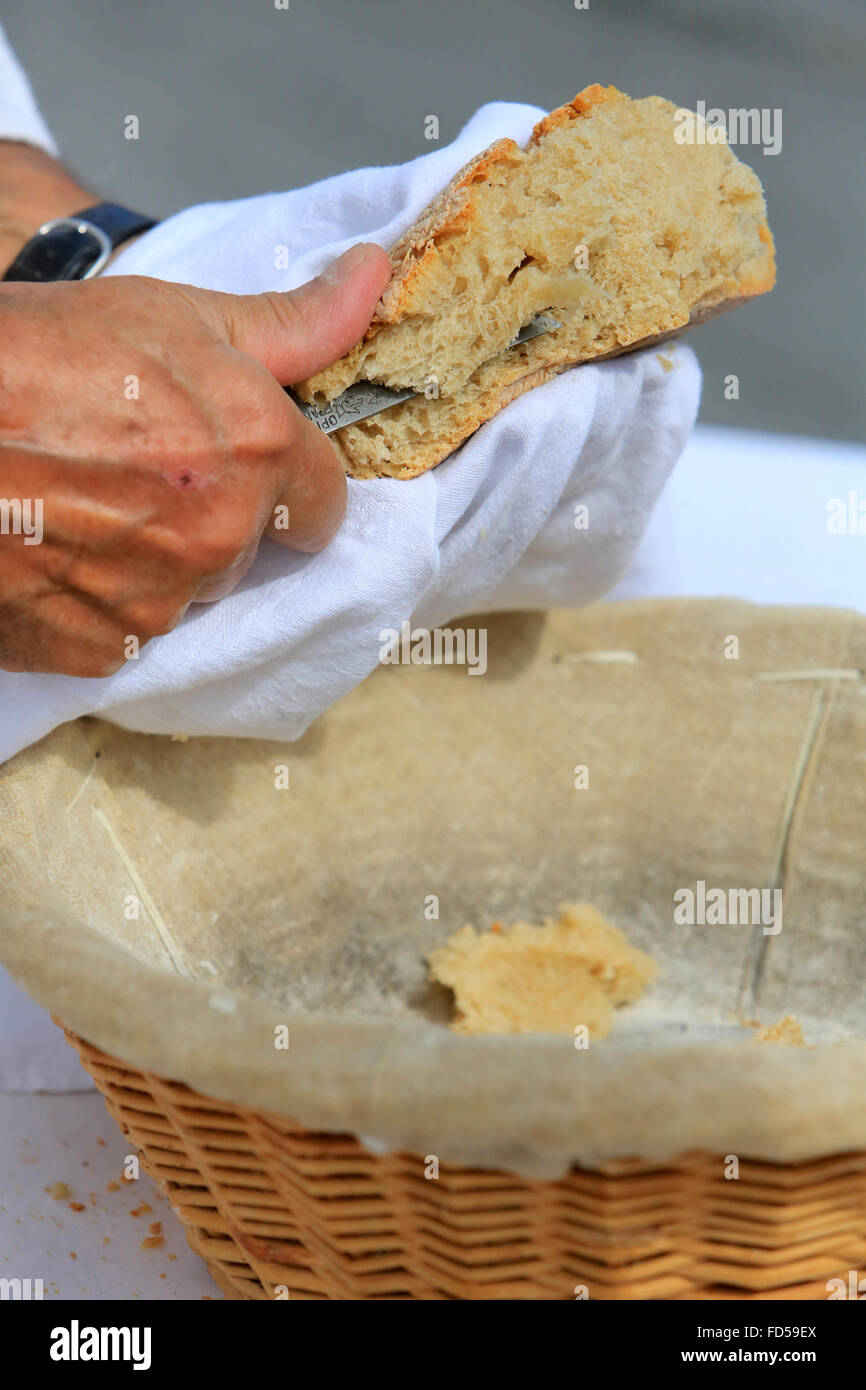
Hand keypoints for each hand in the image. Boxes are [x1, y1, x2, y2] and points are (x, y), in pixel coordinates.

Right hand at [0, 243, 390, 674]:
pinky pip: (126, 633)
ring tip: (86, 505)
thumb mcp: (172, 314)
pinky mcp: (98, 649)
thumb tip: (374, 277)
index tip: (247, 465)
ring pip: (189, 593)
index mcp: (258, 451)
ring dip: (158, 561)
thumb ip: (292, 321)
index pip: (326, 503)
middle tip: (139, 469)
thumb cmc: (37, 353)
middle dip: (217, 517)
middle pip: (253, 549)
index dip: (287, 481)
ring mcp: (159, 602)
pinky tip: (58, 549)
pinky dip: (100, 601)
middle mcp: (222, 537)